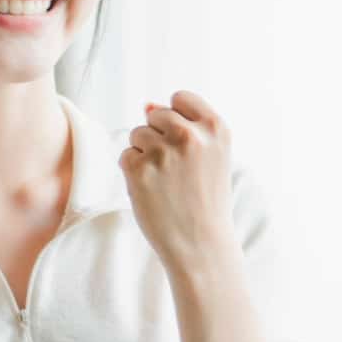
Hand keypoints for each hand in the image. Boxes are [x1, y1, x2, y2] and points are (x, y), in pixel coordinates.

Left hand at [120, 90, 238, 275]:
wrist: (201, 243)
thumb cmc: (206, 198)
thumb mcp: (211, 155)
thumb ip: (186, 124)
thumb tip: (147, 104)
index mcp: (215, 127)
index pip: (180, 97)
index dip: (178, 118)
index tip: (185, 144)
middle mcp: (190, 135)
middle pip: (156, 114)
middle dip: (159, 136)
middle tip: (176, 169)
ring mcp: (164, 152)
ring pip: (138, 134)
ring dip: (145, 154)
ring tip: (166, 181)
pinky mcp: (139, 170)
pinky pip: (126, 156)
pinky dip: (133, 172)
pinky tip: (153, 190)